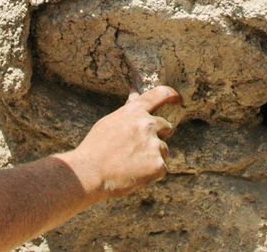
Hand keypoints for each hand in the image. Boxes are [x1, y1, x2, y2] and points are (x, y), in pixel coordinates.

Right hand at [59, 86, 181, 200]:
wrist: (89, 173)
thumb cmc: (95, 147)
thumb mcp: (110, 121)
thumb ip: (128, 110)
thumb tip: (134, 92)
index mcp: (135, 111)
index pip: (160, 95)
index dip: (171, 95)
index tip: (177, 99)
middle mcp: (148, 124)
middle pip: (166, 126)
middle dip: (157, 136)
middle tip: (139, 148)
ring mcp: (154, 145)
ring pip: (163, 149)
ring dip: (153, 156)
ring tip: (130, 164)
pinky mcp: (158, 165)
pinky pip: (161, 168)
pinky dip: (151, 173)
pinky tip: (134, 175)